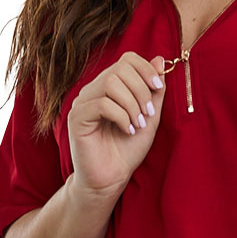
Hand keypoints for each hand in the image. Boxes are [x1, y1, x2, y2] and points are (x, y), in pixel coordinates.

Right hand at [67, 51, 166, 194]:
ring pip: (111, 83)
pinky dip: (121, 116)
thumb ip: (154, 90)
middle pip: (120, 69)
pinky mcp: (76, 117)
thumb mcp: (150, 116)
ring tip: (138, 125)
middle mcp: (94, 90)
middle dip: (141, 90)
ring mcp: (82, 102)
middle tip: (147, 115)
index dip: (145, 68)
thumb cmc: (128, 149)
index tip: (158, 87)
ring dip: (132, 104)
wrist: (112, 178)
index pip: (127, 59)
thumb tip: (160, 59)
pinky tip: (127, 131)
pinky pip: (102, 103)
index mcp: (110, 86)